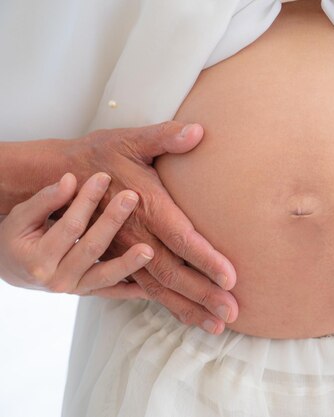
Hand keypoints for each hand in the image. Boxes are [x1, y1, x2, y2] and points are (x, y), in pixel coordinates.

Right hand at [0, 172, 150, 296]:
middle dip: (112, 220)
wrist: (15, 269)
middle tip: (131, 197)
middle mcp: (57, 279)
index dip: (86, 201)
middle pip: (91, 248)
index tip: (103, 176)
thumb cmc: (19, 238)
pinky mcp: (89, 293)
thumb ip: (46, 199)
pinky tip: (154, 283)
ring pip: (106, 276)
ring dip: (129, 263)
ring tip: (149, 249)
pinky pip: (114, 293)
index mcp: (38, 259)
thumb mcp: (22, 217)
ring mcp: (75, 289)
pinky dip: (133, 291)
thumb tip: (70, 179)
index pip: (69, 226)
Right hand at [62, 121, 237, 333]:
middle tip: (231, 313)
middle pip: (173, 271)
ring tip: (215, 325)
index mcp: (146, 206)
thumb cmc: (100, 156)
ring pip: (158, 287)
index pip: (182, 238)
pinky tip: (183, 314)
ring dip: (187, 307)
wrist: (60, 176)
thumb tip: (199, 131)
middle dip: (203, 294)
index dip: (206, 259)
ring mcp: (124, 251)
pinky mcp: (117, 258)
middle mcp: (136, 235)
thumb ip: (165, 138)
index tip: (230, 279)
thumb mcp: (131, 140)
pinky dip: (164, 303)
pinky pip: (142, 287)